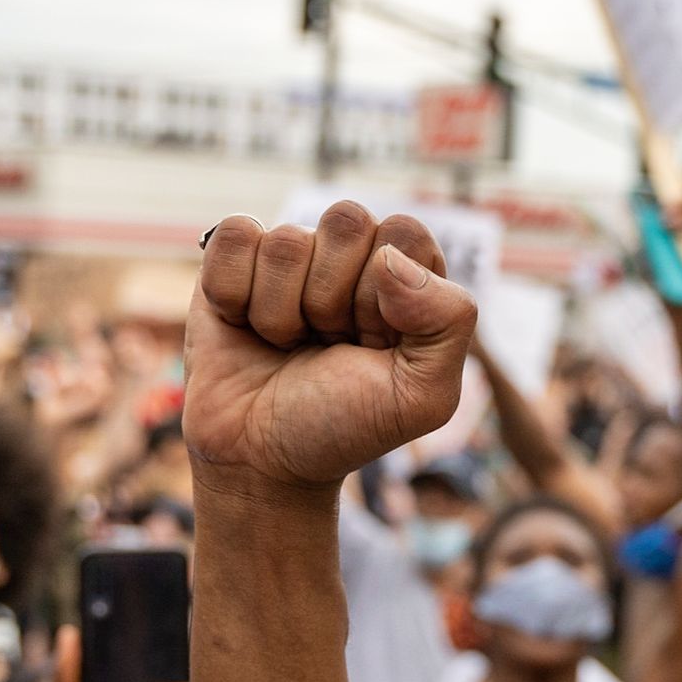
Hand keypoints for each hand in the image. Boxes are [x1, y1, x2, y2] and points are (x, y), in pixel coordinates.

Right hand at [183, 205, 476, 495]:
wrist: (262, 460)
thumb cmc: (344, 425)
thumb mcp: (422, 396)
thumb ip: (448, 322)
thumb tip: (390, 259)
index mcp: (407, 276)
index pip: (404, 232)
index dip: (384, 293)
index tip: (373, 343)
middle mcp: (350, 255)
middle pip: (346, 220)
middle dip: (332, 299)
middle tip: (328, 345)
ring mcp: (291, 255)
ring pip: (287, 241)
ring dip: (281, 313)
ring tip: (287, 346)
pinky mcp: (233, 260)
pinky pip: (234, 237)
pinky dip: (234, 294)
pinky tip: (245, 326)